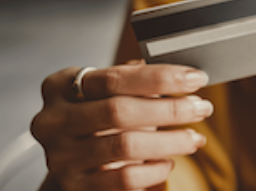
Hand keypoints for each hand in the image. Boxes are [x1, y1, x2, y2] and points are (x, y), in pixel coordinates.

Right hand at [31, 62, 213, 190]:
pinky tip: (168, 161)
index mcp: (61, 87)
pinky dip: (154, 169)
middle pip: (119, 111)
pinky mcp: (75, 186)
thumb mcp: (112, 94)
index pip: (115, 78)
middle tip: (202, 108)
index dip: (160, 77)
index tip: (196, 79)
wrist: (75, 164)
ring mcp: (61, 156)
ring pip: (125, 146)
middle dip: (170, 109)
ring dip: (170, 141)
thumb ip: (139, 81)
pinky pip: (125, 178)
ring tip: (194, 137)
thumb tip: (185, 76)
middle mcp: (53, 121)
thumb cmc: (100, 120)